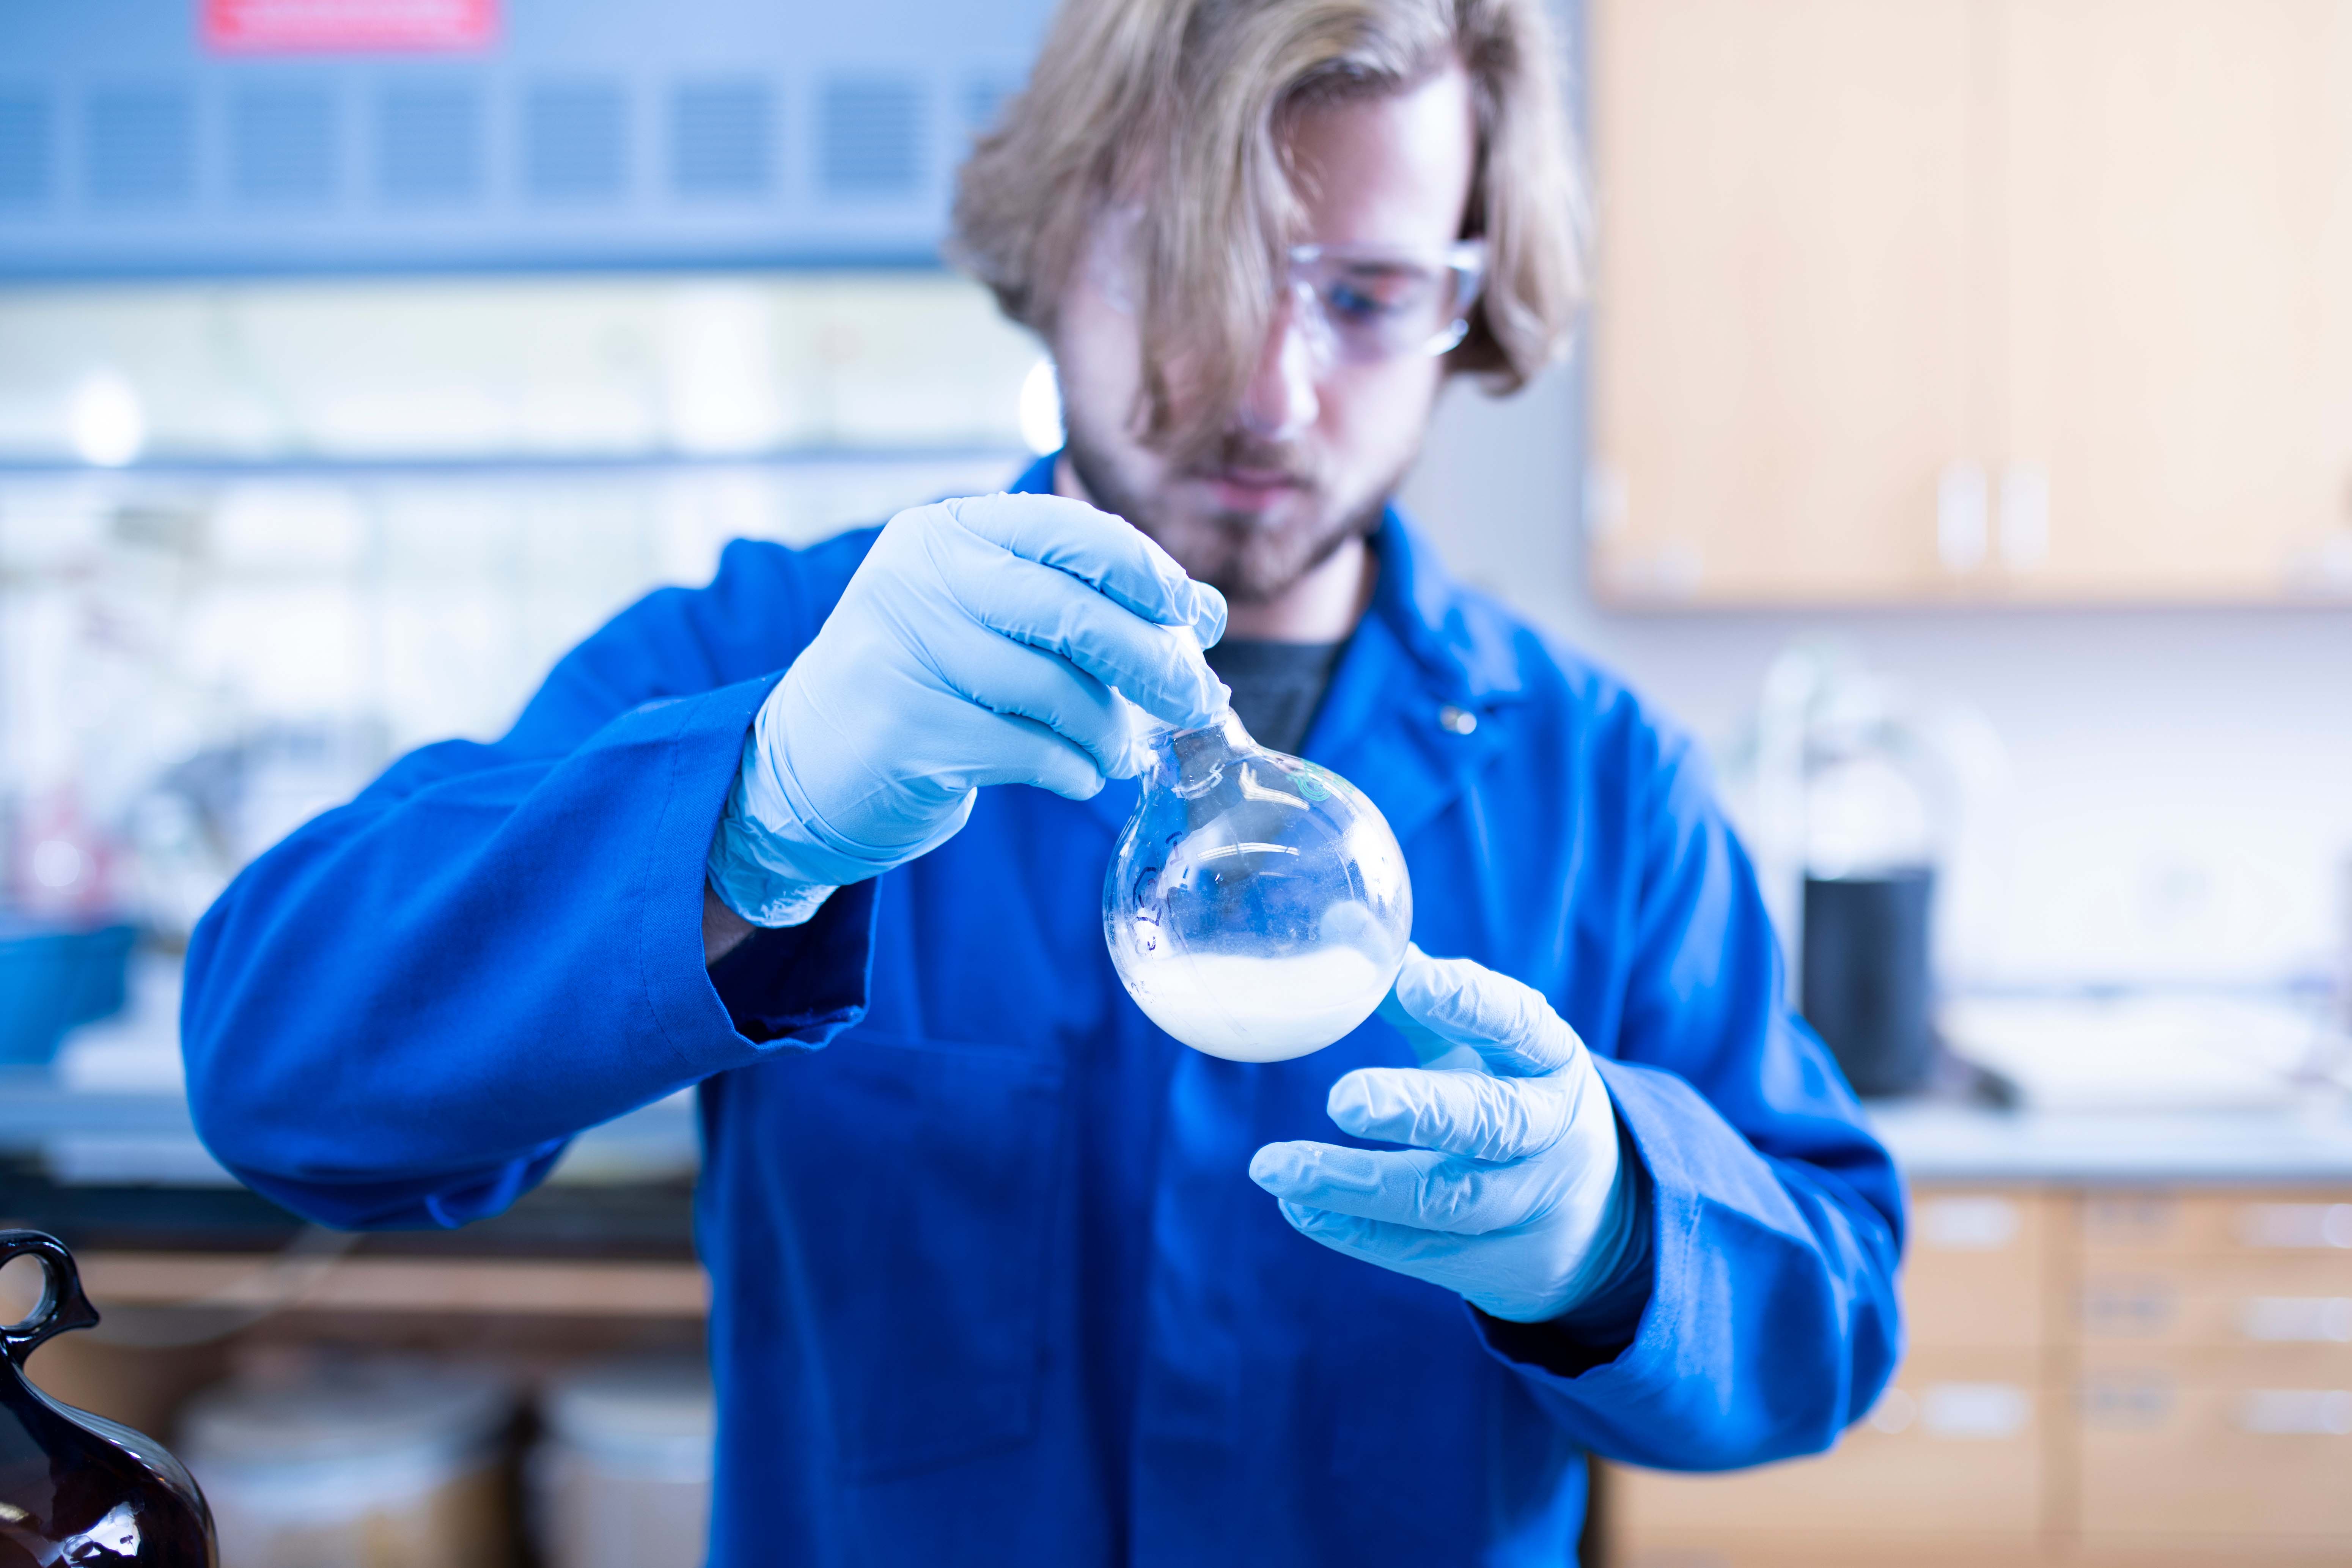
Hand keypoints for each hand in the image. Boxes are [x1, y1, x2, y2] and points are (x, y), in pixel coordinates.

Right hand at [708, 493, 1226, 923]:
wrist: (805, 765)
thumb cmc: (927, 688)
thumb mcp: (993, 624)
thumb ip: (1086, 608)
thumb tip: (1203, 613)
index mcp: (947, 532)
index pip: (1069, 530)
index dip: (1145, 572)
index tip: (1193, 616)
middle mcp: (918, 576)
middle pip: (1071, 609)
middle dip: (1150, 660)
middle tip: (1195, 701)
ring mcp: (902, 648)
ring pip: (1053, 687)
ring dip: (1108, 730)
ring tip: (1121, 752)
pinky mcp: (900, 726)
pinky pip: (1023, 747)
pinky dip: (1069, 767)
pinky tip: (1078, 775)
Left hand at [1248, 946, 1634, 1323]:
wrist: (1597, 1214)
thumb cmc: (1517, 1094)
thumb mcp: (1492, 1040)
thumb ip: (1424, 989)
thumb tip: (1345, 922)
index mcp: (1548, 1059)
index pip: (1517, 1024)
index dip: (1469, 1002)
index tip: (1412, 979)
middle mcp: (1540, 1131)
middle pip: (1487, 1122)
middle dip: (1415, 1109)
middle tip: (1341, 1098)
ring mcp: (1516, 1202)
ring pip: (1443, 1197)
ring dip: (1355, 1185)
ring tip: (1276, 1167)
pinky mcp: (1481, 1257)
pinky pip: (1413, 1246)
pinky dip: (1351, 1228)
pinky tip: (1296, 1204)